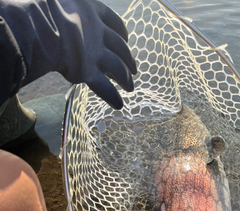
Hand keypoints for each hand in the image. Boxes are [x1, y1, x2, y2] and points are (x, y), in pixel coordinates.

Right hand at [0, 0, 136, 108]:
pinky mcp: (88, 71)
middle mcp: (98, 31)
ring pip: (118, 68)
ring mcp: (95, 53)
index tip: (126, 39)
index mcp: (92, 10)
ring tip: (130, 87)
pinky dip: (112, 97)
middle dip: (129, 59)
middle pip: (121, 47)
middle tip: (134, 69)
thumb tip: (62, 11)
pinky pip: (105, 87)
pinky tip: (119, 105)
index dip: (122, 33)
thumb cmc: (40, 5)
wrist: (38, 22)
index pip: (115, 23)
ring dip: (126, 79)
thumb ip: (67, 5)